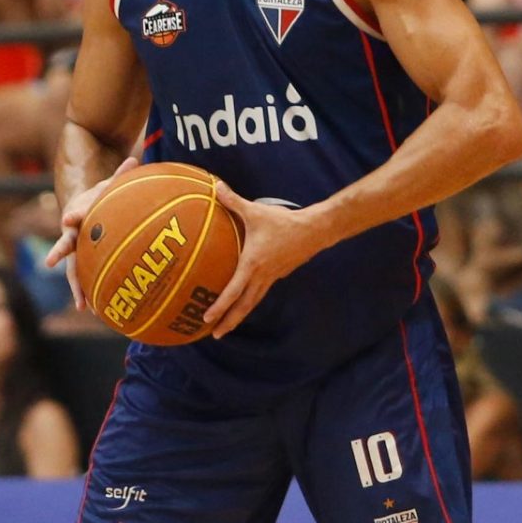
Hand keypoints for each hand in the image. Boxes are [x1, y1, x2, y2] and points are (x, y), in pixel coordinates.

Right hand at [45, 156, 139, 306]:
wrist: (84, 212)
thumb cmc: (100, 199)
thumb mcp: (108, 187)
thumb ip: (120, 176)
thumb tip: (134, 159)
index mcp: (79, 216)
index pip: (74, 214)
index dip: (72, 215)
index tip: (67, 219)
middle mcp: (74, 236)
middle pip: (66, 246)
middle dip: (59, 252)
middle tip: (51, 261)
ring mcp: (76, 252)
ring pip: (74, 270)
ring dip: (79, 288)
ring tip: (85, 307)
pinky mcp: (82, 264)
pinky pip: (86, 280)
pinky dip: (91, 295)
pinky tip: (98, 312)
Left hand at [203, 185, 323, 339]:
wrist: (314, 231)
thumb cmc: (284, 222)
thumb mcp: (255, 211)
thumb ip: (233, 201)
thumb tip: (215, 187)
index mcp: (252, 264)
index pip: (233, 291)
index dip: (219, 306)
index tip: (206, 318)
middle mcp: (261, 276)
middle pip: (243, 306)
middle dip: (228, 321)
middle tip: (214, 335)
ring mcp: (271, 278)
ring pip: (252, 303)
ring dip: (238, 316)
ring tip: (226, 327)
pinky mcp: (277, 275)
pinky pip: (260, 293)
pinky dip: (249, 302)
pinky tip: (243, 303)